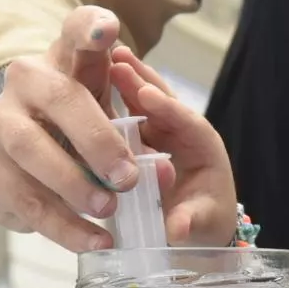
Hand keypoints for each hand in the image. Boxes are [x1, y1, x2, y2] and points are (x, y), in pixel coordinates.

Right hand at [0, 5, 155, 250]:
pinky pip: (25, 200)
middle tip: (127, 177)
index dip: (90, 29)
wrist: (16, 150)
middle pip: (59, 100)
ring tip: (108, 211)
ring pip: (32, 152)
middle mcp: (23, 84)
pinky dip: (64, 226)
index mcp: (61, 60)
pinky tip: (93, 239)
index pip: (75, 34)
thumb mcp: (106, 114)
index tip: (108, 32)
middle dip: (97, 140)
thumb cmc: (75, 125)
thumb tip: (164, 171)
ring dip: (75, 186)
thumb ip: (138, 135)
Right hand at [109, 46, 237, 245]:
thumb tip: (178, 229)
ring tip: (102, 58)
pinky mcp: (139, 136)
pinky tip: (85, 81)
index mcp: (203, 149)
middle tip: (118, 58)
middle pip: (162, 102)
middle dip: (141, 80)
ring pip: (140, 101)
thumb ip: (189, 223)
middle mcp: (180, 133)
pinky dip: (108, 97)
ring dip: (122, 81)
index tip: (148, 94)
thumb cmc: (203, 220)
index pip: (189, 124)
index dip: (169, 108)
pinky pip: (124, 113)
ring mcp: (158, 132)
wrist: (196, 226)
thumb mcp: (200, 225)